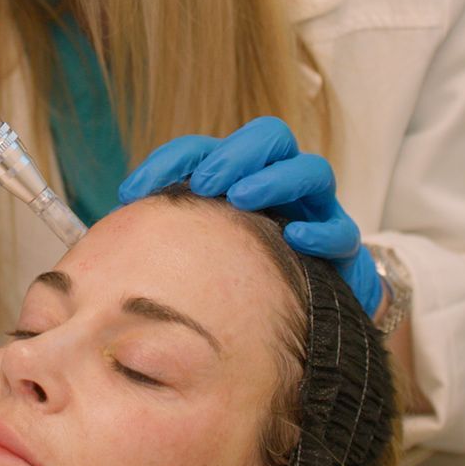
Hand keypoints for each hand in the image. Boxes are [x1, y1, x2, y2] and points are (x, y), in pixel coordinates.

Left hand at [117, 117, 382, 316]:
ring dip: (276, 178)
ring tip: (244, 197)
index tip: (134, 191)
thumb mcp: (195, 252)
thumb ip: (167, 234)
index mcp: (240, 179)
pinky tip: (296, 238)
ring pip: (312, 171)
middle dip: (237, 153)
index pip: (206, 149)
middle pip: (271, 137)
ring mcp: (317, 213)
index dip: (173, 159)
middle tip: (207, 183)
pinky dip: (322, 231)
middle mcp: (281, 186)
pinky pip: (344, 234)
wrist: (300, 328)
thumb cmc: (237, 282)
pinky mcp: (345, 254)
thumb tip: (118, 225)